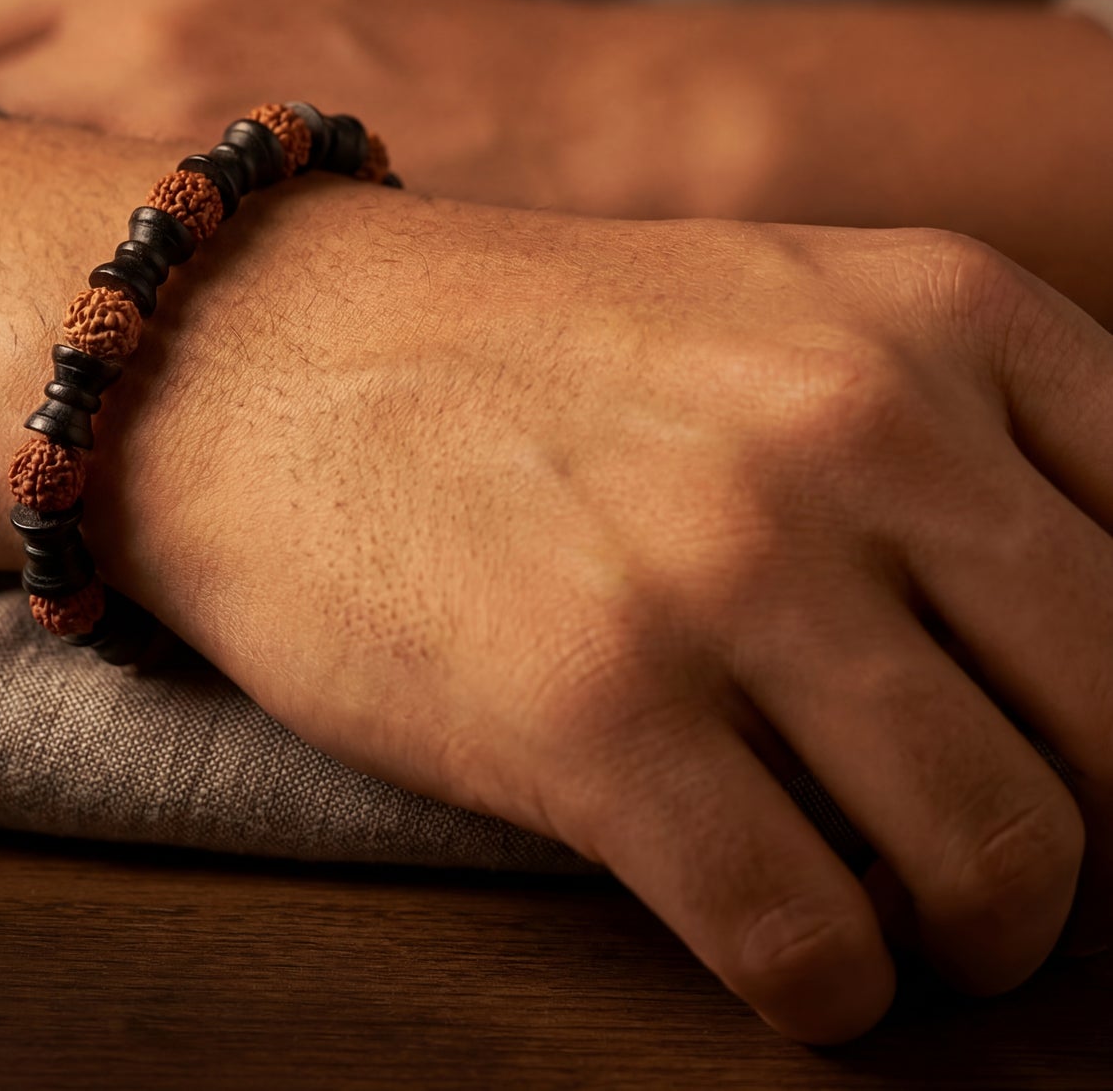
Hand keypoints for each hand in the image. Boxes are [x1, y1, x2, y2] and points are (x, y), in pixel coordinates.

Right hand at [0, 110, 1111, 1042]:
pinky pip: (812, 940)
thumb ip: (958, 441)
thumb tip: (1096, 657)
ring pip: (1003, 864)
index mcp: (935, 312)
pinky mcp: (592, 713)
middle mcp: (853, 428)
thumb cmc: (516, 348)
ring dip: (964, 928)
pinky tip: (767, 931)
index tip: (1052, 733)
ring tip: (880, 901)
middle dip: (1069, 827)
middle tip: (971, 846)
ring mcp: (724, 570)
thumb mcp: (774, 311)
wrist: (261, 351)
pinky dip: (820, 979)